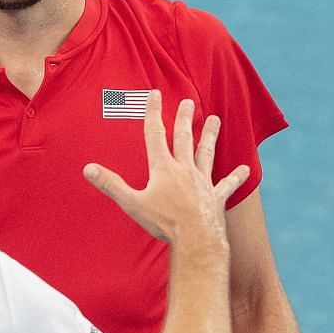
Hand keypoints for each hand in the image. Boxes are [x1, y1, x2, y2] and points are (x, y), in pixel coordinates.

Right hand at [82, 92, 249, 246]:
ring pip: (207, 153)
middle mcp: (185, 169)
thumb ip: (111, 185)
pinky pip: (227, 184)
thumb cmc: (164, 222)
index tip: (154, 94)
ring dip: (210, 136)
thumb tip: (88, 169)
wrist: (195, 238)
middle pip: (184, 138)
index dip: (153, 113)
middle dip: (184, 118)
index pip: (155, 134)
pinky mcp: (216, 197)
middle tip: (188, 101)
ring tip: (215, 120)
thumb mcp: (132, 203)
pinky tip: (244, 168)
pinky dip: (235, 177)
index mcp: (163, 168)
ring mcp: (203, 182)